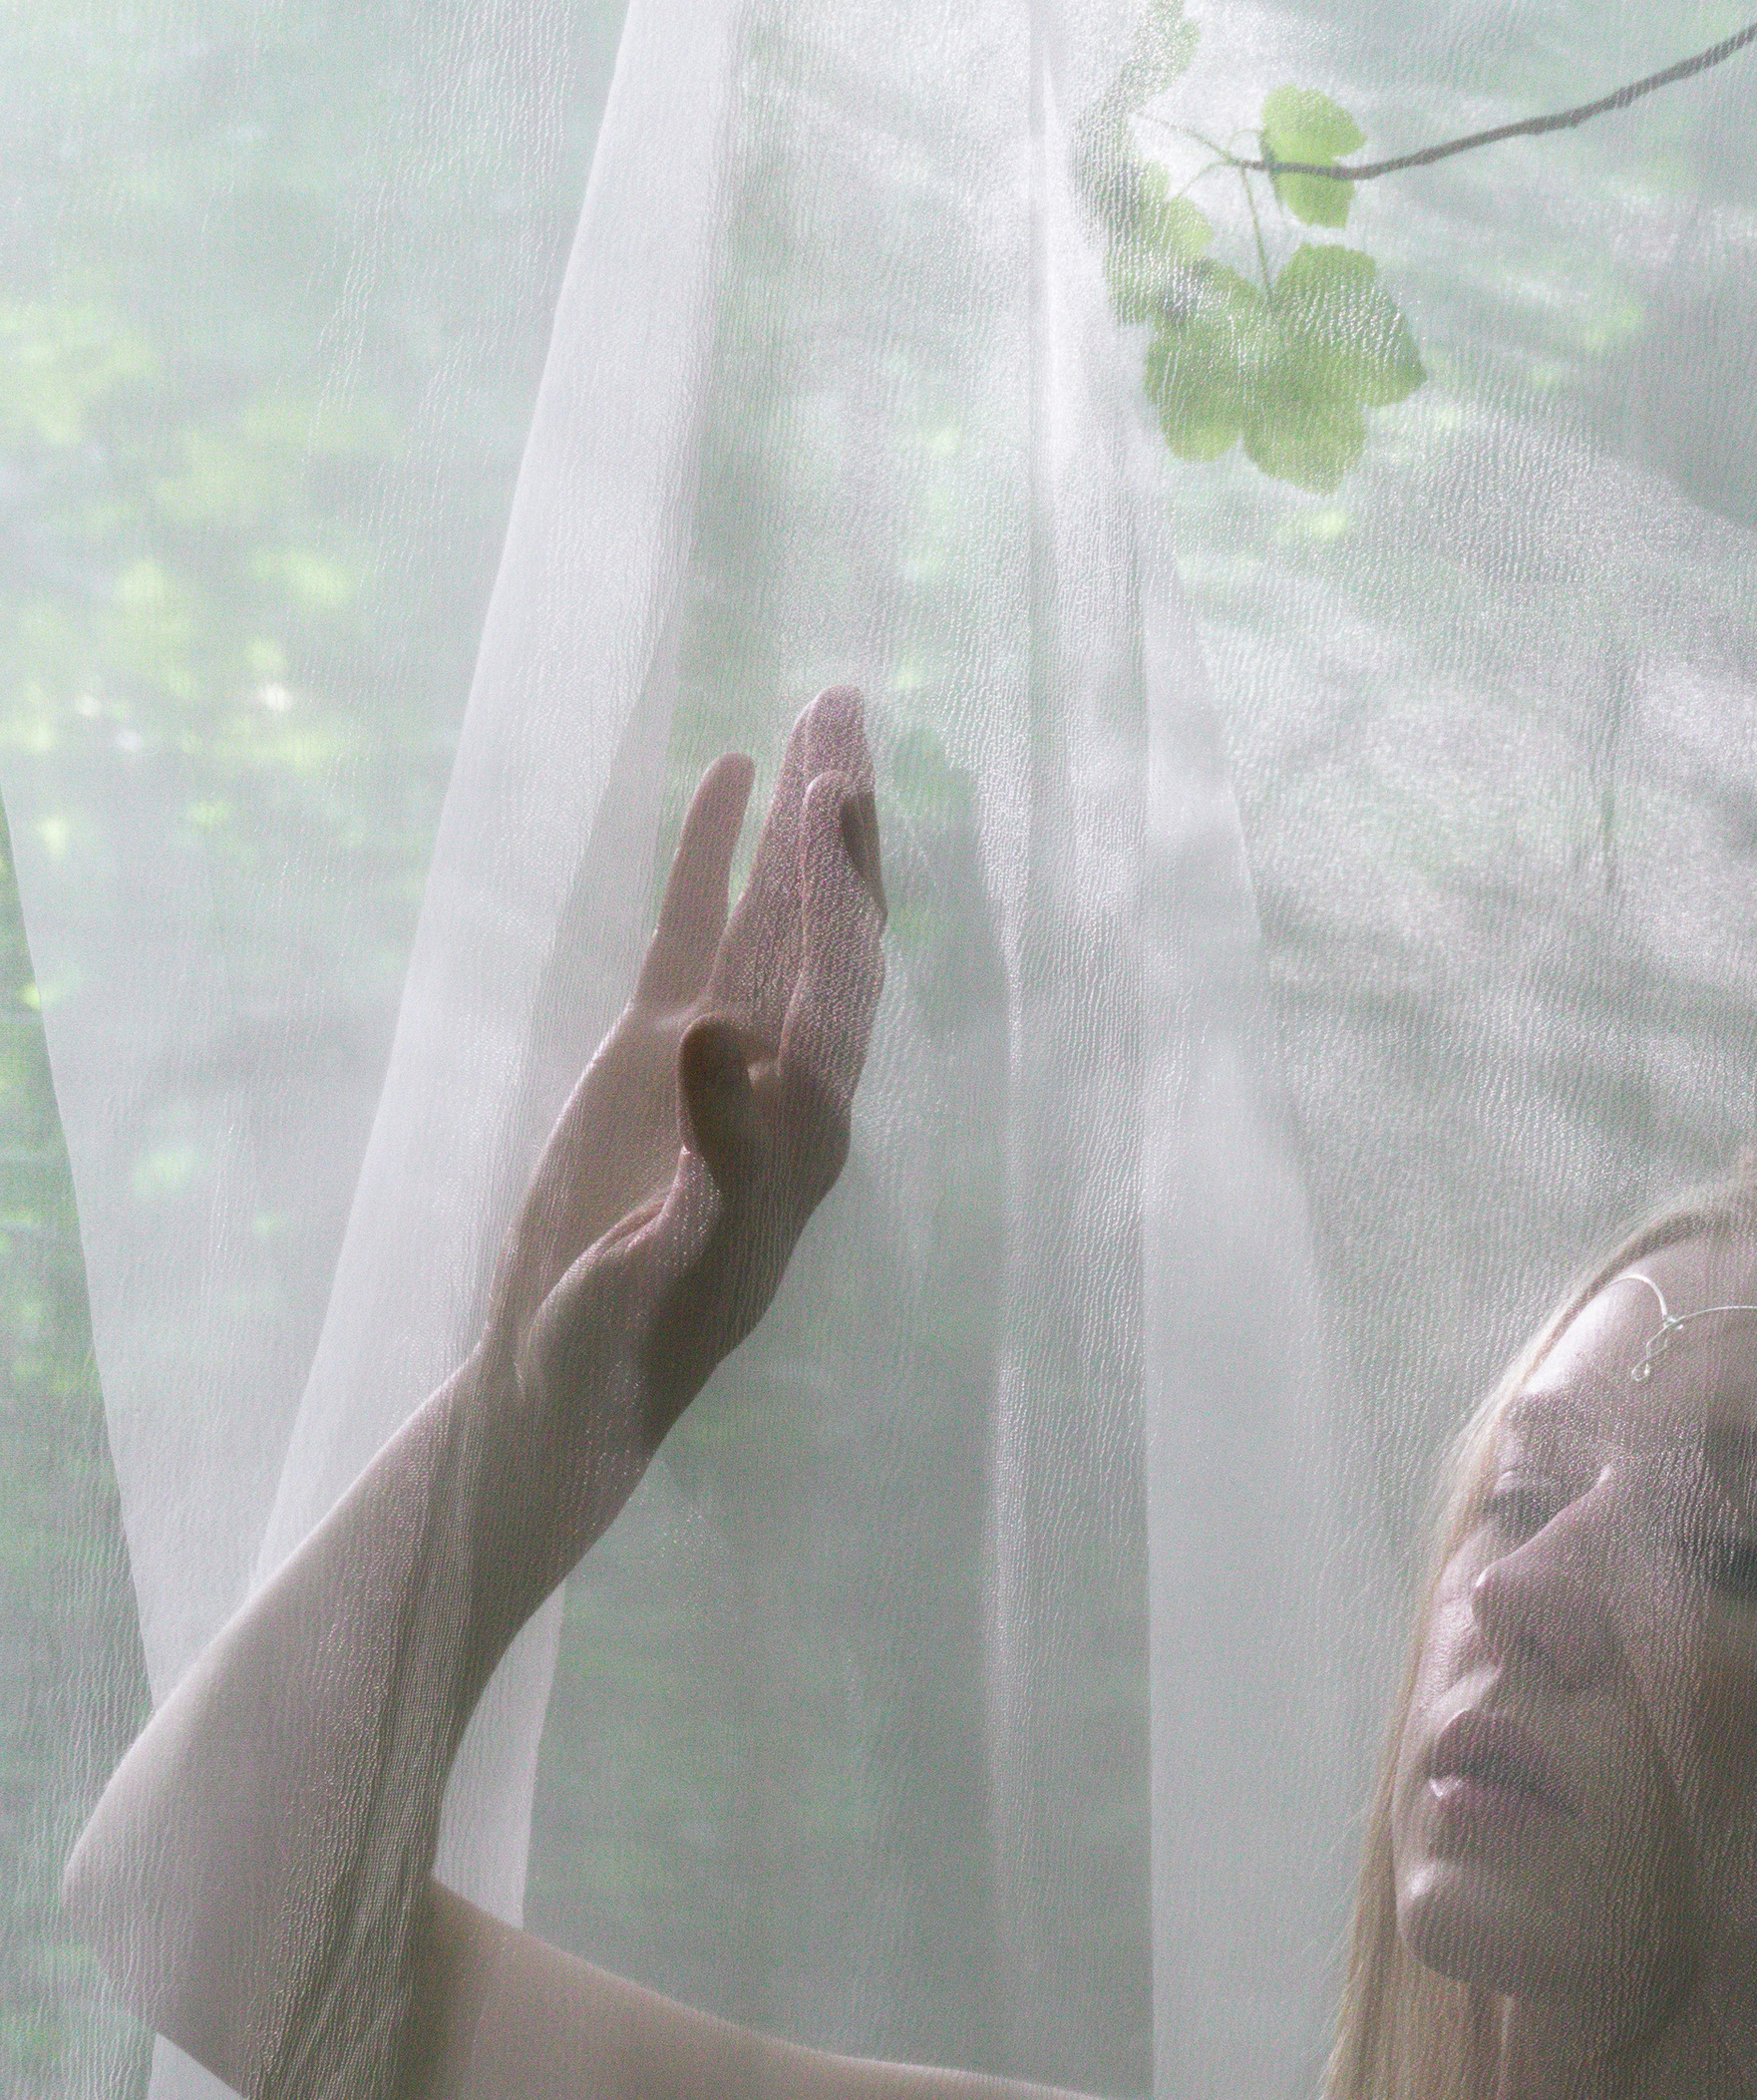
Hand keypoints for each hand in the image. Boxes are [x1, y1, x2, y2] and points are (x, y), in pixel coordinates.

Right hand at [479, 686, 885, 1596]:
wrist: (566, 1393)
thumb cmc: (610, 1362)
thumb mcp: (638, 1291)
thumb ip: (687, 1189)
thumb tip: (719, 1055)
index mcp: (794, 1151)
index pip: (830, 1008)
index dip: (833, 909)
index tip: (829, 808)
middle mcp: (779, 1094)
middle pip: (827, 942)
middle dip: (840, 828)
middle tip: (847, 707)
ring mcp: (720, 1067)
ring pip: (775, 925)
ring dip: (800, 825)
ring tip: (820, 710)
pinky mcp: (657, 1056)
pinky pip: (699, 938)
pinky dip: (718, 858)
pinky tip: (732, 775)